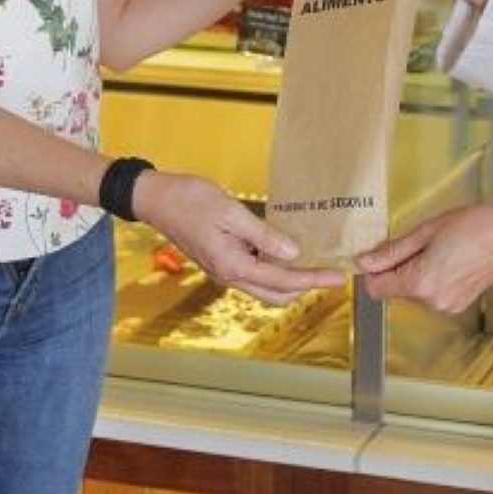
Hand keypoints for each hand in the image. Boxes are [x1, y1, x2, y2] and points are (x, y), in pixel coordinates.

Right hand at [133, 172, 343, 304]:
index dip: (313, 280)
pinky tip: (284, 250)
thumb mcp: (231, 212)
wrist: (155, 200)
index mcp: (233, 265)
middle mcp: (228, 275)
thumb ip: (263, 235)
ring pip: (264, 287)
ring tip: (313, 261)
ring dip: (289, 280)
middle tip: (329, 272)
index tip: (337, 278)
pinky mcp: (220, 261)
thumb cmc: (189, 200)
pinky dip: (273, 269)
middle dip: (305, 287)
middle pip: (276, 294)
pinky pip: (253, 273)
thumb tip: (292, 254)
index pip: (283, 280)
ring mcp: (223, 270)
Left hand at [354, 204, 492, 313]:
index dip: (373, 269)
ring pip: (414, 291)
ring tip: (440, 249)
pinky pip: (432, 293)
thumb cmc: (474, 225)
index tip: (380, 253)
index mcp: (421, 283)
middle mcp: (433, 302)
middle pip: (396, 289)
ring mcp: (448, 306)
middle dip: (399, 267)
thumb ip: (391, 250)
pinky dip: (433, 278)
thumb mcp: (425, 231)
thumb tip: (364, 262)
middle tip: (420, 243)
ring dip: (417, 272)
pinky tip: (450, 259)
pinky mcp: (459, 304)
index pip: (376, 288)